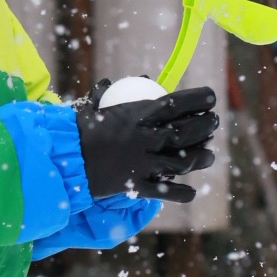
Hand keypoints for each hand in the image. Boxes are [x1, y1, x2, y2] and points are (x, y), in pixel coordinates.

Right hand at [73, 79, 217, 203]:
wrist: (64, 160)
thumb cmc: (77, 130)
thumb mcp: (92, 105)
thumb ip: (107, 93)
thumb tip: (117, 82)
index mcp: (138, 115)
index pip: (178, 103)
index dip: (199, 100)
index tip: (211, 98)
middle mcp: (147, 138)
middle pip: (188, 132)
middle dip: (206, 126)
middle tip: (213, 124)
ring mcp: (144, 163)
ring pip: (183, 162)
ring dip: (201, 158)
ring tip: (209, 155)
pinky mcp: (137, 185)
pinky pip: (165, 191)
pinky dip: (180, 193)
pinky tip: (189, 192)